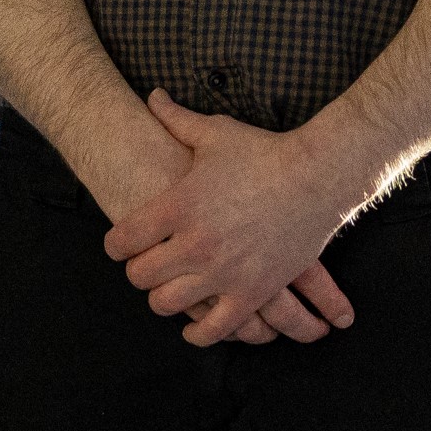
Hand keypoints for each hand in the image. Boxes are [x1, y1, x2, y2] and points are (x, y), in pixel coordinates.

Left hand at [76, 111, 284, 346]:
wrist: (316, 177)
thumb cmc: (262, 152)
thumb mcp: (214, 133)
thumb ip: (175, 118)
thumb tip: (152, 96)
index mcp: (178, 204)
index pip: (123, 239)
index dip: (115, 245)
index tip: (119, 245)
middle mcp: (195, 242)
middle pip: (140, 277)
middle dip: (138, 272)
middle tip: (144, 267)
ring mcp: (224, 271)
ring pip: (169, 305)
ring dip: (164, 299)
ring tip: (168, 291)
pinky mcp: (253, 292)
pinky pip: (215, 329)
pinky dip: (200, 333)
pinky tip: (195, 327)